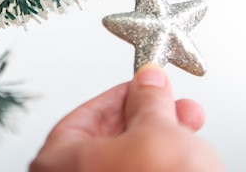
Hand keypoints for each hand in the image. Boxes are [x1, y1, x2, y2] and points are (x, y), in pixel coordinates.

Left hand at [29, 65, 222, 171]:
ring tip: (187, 124)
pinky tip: (185, 152)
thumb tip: (148, 83)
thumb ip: (149, 100)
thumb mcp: (156, 130)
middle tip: (166, 102)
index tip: (141, 85)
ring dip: (160, 137)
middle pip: (107, 139)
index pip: (82, 117)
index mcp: (57, 164)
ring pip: (127, 161)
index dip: (118, 96)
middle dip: (146, 116)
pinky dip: (159, 162)